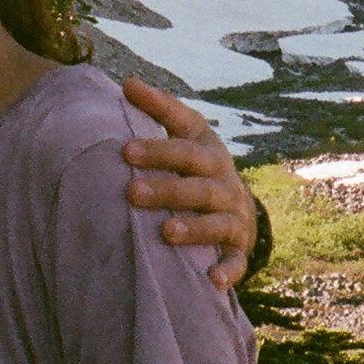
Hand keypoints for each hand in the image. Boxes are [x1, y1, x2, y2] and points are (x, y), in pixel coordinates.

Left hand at [119, 78, 260, 293]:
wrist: (238, 206)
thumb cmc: (198, 165)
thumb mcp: (185, 134)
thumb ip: (158, 110)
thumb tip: (127, 82)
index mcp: (209, 152)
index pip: (185, 145)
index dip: (158, 148)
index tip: (124, 150)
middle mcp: (226, 183)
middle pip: (198, 185)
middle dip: (167, 188)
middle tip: (131, 192)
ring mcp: (234, 217)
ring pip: (217, 221)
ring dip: (193, 227)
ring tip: (164, 232)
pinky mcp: (239, 249)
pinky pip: (236, 261)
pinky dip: (227, 270)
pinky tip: (211, 280)